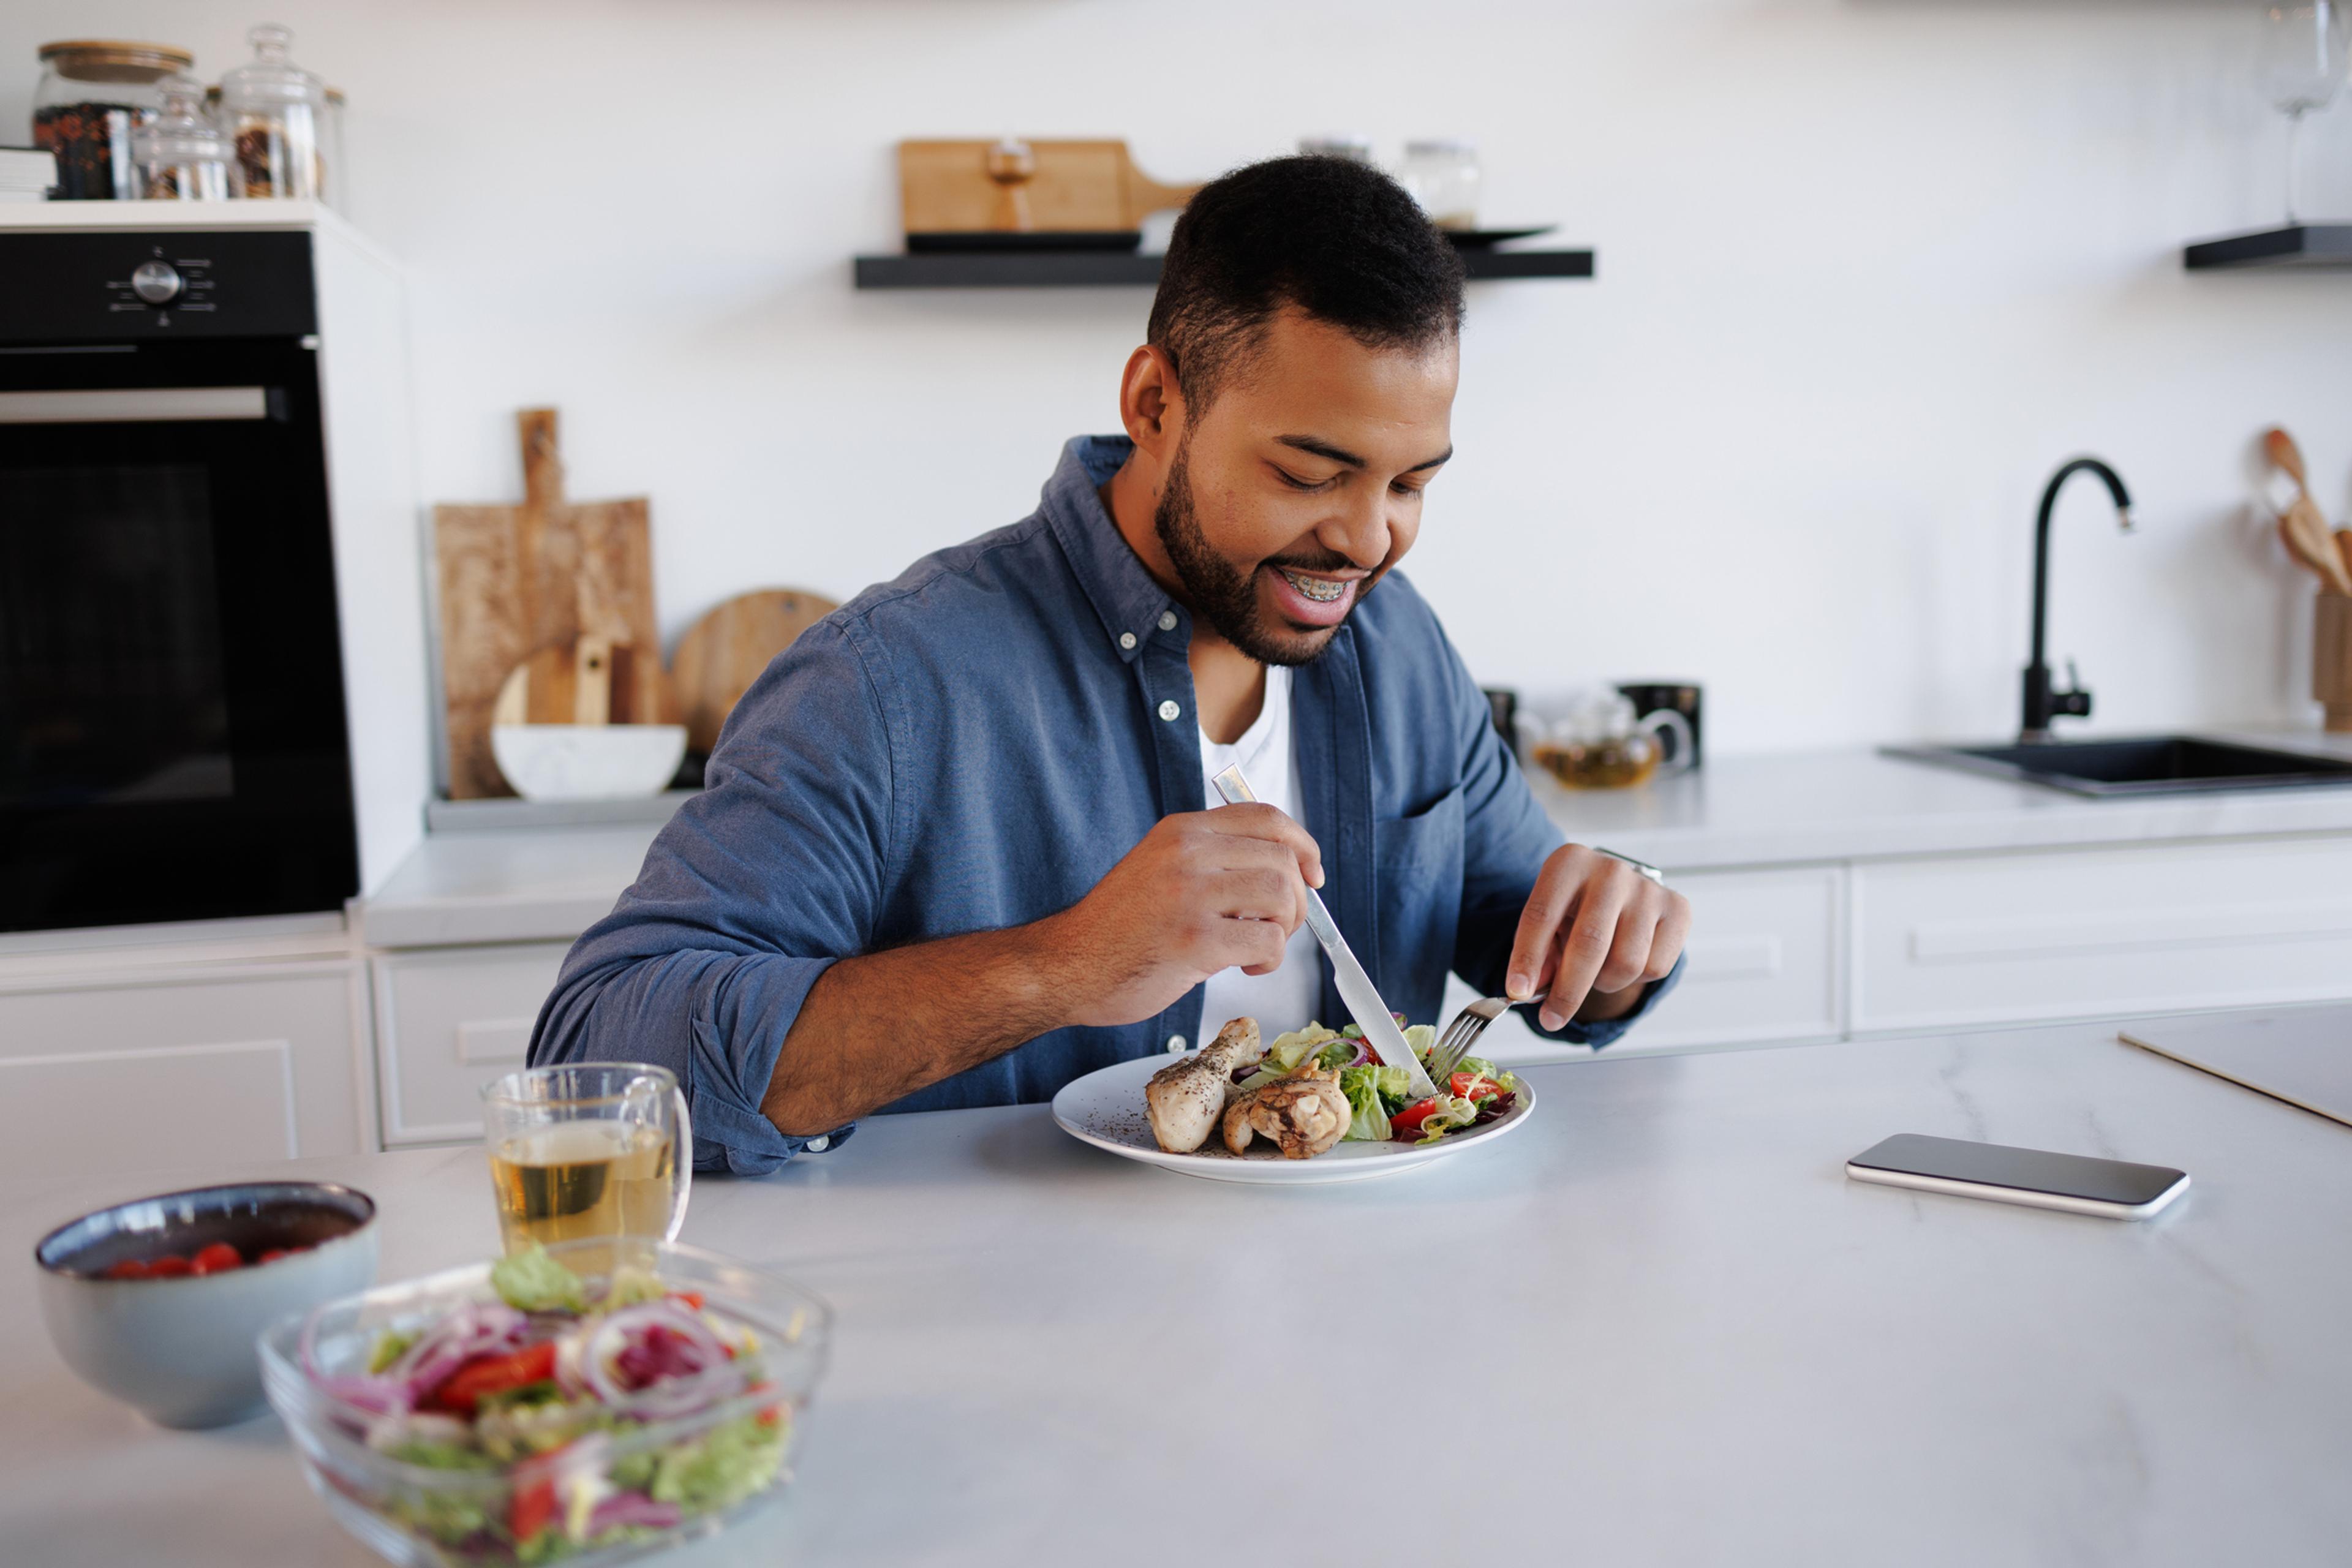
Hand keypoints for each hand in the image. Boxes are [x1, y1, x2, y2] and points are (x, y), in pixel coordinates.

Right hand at [1044, 804, 1324, 1029]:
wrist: (1065, 967)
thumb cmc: (1116, 931)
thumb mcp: (1160, 871)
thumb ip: (1213, 863)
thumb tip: (1285, 875)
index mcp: (1180, 831)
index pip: (1266, 817)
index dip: (1302, 845)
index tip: (1312, 874)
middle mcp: (1186, 853)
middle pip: (1283, 858)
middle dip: (1297, 899)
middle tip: (1278, 928)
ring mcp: (1189, 894)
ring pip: (1281, 895)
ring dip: (1284, 929)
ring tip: (1257, 949)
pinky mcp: (1193, 939)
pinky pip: (1266, 941)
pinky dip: (1269, 960)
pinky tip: (1244, 967)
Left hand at [1505, 845, 1689, 1029]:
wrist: (1620, 893)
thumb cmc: (1575, 910)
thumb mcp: (1547, 924)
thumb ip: (1537, 955)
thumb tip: (1531, 990)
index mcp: (1569, 863)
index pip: (1542, 914)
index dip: (1527, 957)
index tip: (1517, 992)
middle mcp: (1610, 870)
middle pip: (1590, 943)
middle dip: (1567, 991)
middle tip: (1551, 1019)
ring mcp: (1648, 888)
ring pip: (1626, 963)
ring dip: (1604, 984)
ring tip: (1596, 972)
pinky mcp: (1678, 909)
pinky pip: (1656, 967)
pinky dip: (1635, 980)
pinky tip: (1626, 959)